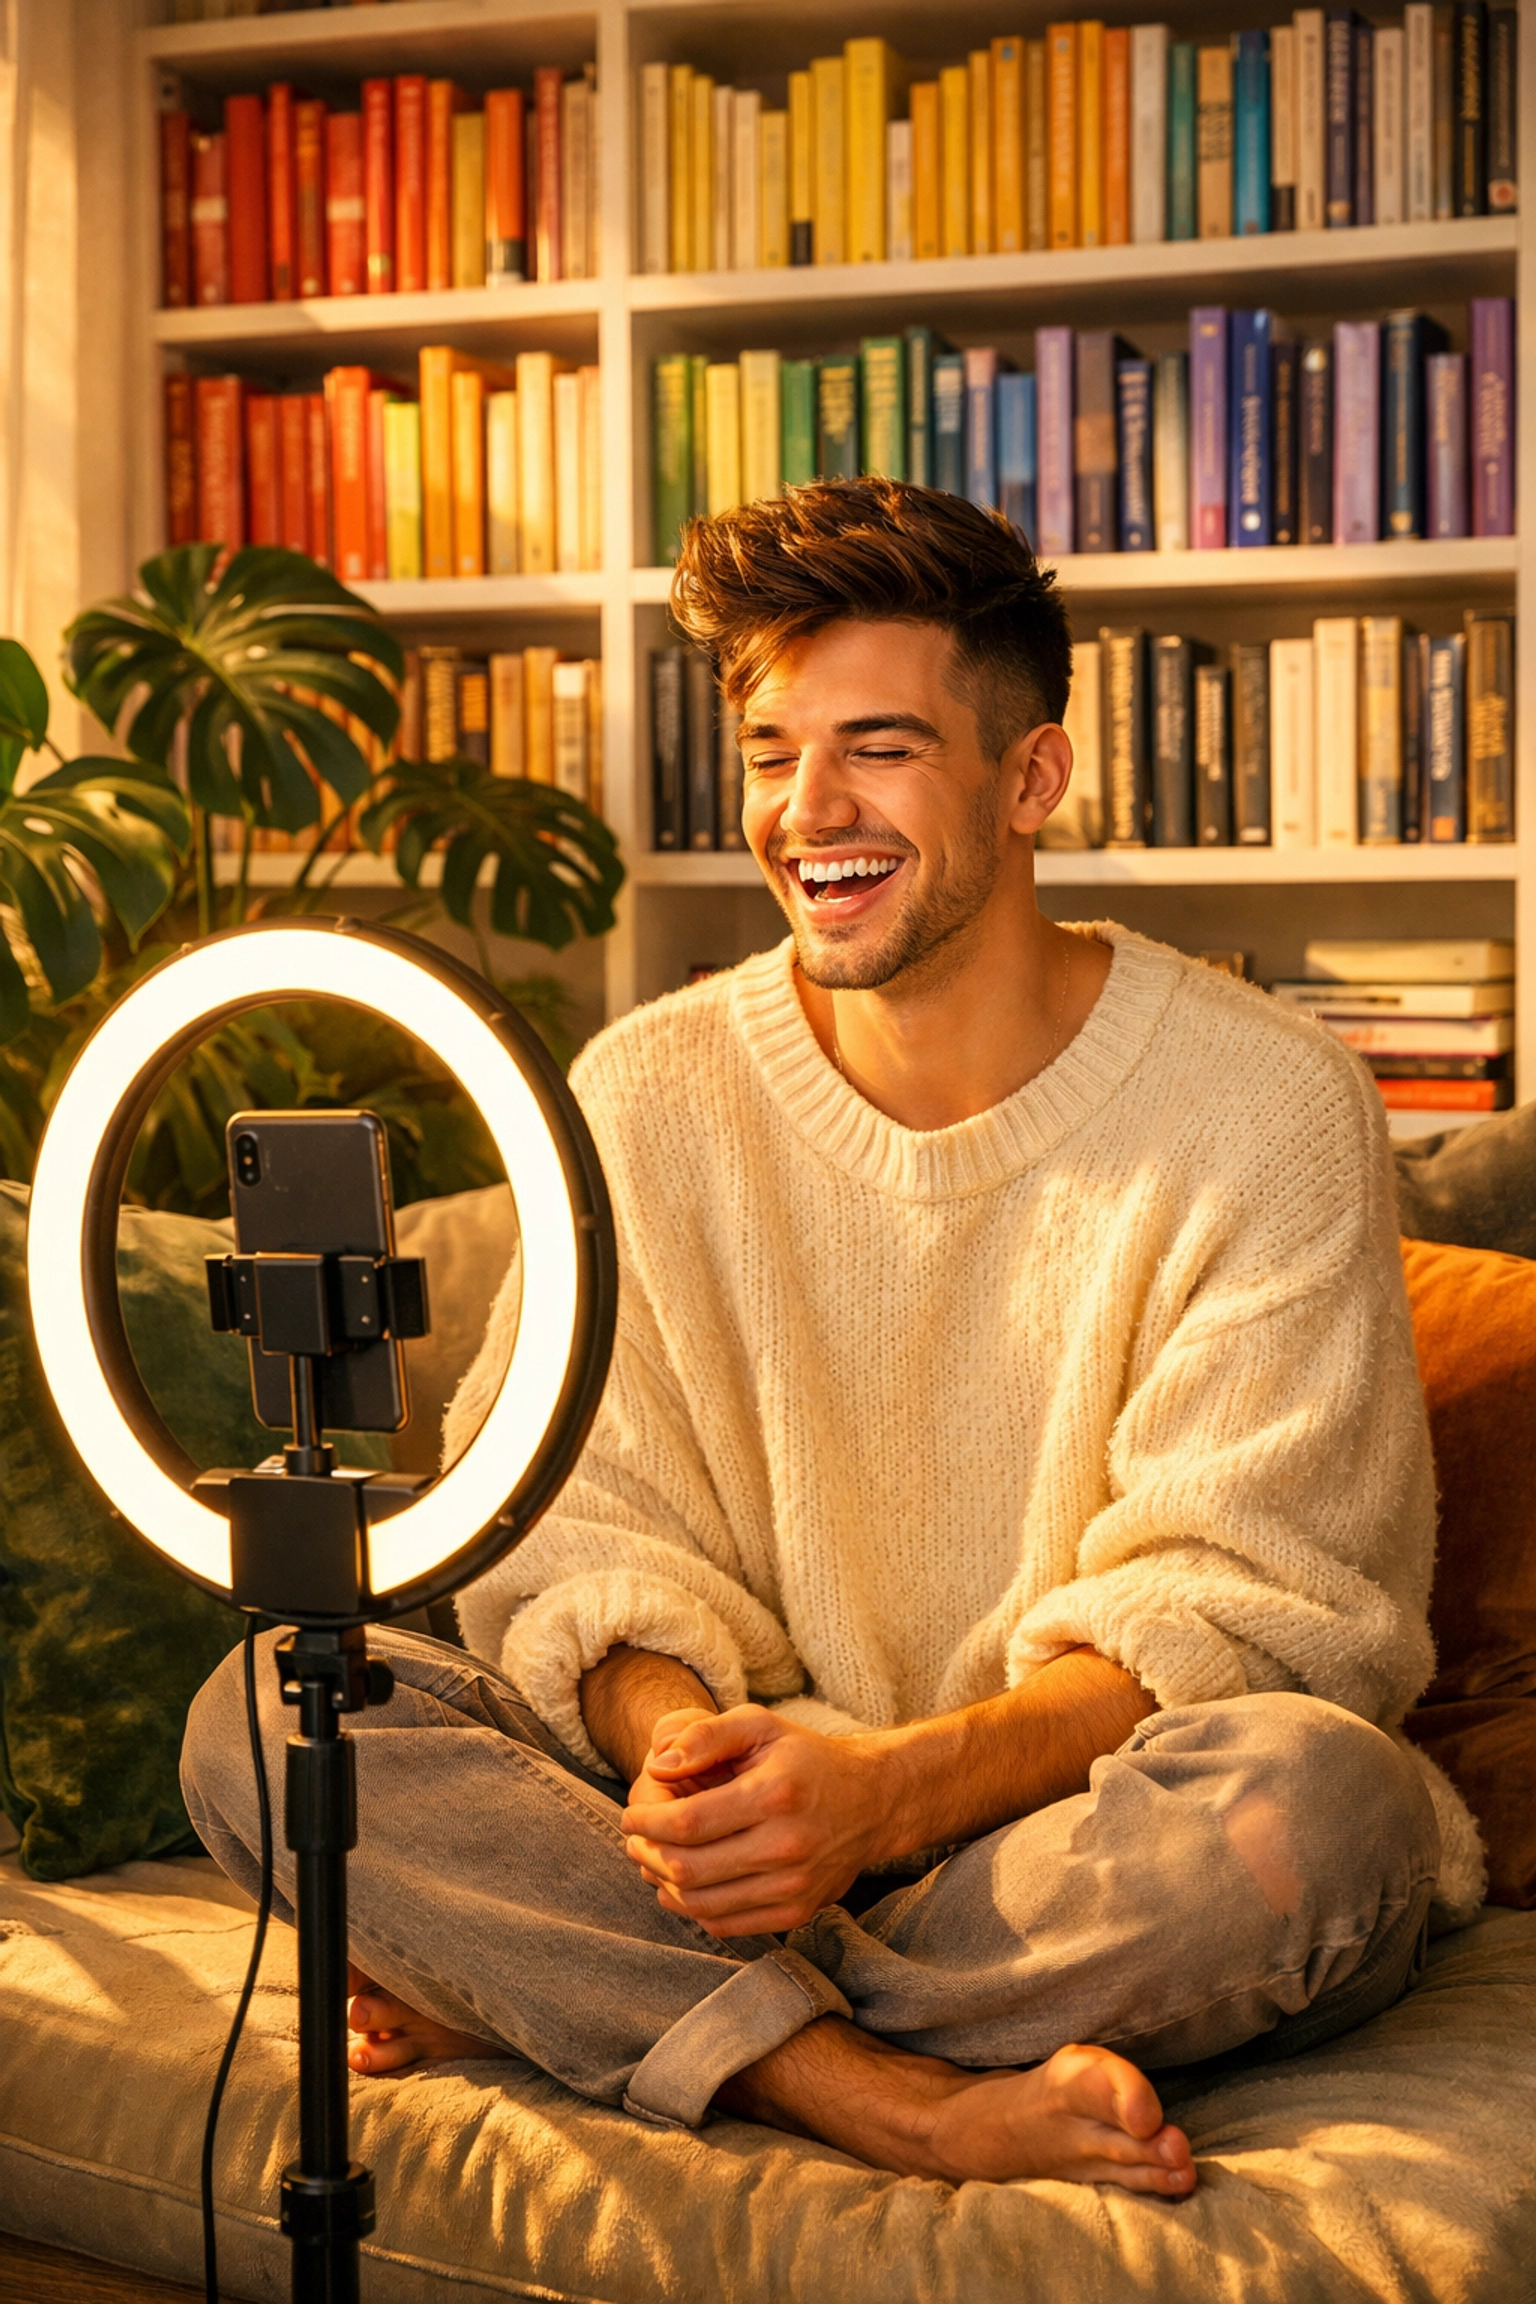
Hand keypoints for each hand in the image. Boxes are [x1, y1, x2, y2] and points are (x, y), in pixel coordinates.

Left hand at [621, 1705, 887, 1936]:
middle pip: (689, 1869)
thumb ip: (706, 1736)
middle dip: (646, 1856)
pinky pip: (726, 1924)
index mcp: (775, 1795)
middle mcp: (787, 1847)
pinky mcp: (796, 1913)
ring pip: (702, 1905)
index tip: (630, 1815)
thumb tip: (657, 1764)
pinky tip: (682, 1886)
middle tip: (633, 1841)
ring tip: (651, 1863)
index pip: (689, 1822)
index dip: (647, 1822)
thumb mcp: (760, 1726)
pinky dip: (693, 1910)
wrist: (872, 1801)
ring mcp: (793, 1887)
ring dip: (663, 1886)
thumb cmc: (806, 1758)